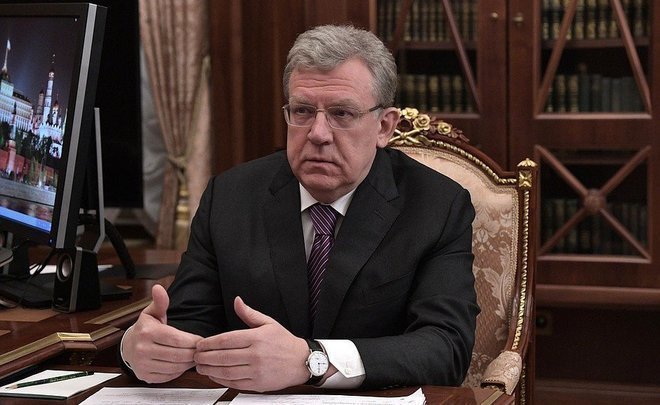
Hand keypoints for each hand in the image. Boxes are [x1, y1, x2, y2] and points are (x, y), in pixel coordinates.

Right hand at [122, 284, 201, 382]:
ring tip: (194, 356)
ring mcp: (143, 365)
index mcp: (147, 332)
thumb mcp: (153, 313)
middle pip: (178, 355)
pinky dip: (179, 371)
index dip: (192, 341)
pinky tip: (183, 364)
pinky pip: (168, 376)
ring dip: (188, 363)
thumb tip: (159, 288)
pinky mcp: (145, 376)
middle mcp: (142, 349)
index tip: (201, 340)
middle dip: (193, 353)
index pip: (176, 339)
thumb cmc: (146, 328)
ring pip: (175, 367)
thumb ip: (160, 302)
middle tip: (200, 349)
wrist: (129, 346)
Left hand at [194, 296, 309, 391]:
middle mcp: (256, 355)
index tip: (200, 344)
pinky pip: (234, 383)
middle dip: (205, 357)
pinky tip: (214, 376)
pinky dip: (221, 380)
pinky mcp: (258, 384)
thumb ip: (249, 314)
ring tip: (201, 366)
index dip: (209, 343)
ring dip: (210, 370)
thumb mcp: (269, 323)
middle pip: (223, 356)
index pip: (226, 340)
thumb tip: (237, 301)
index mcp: (257, 338)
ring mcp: (257, 371)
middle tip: (195, 356)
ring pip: (226, 371)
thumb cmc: (285, 342)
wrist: (302, 361)